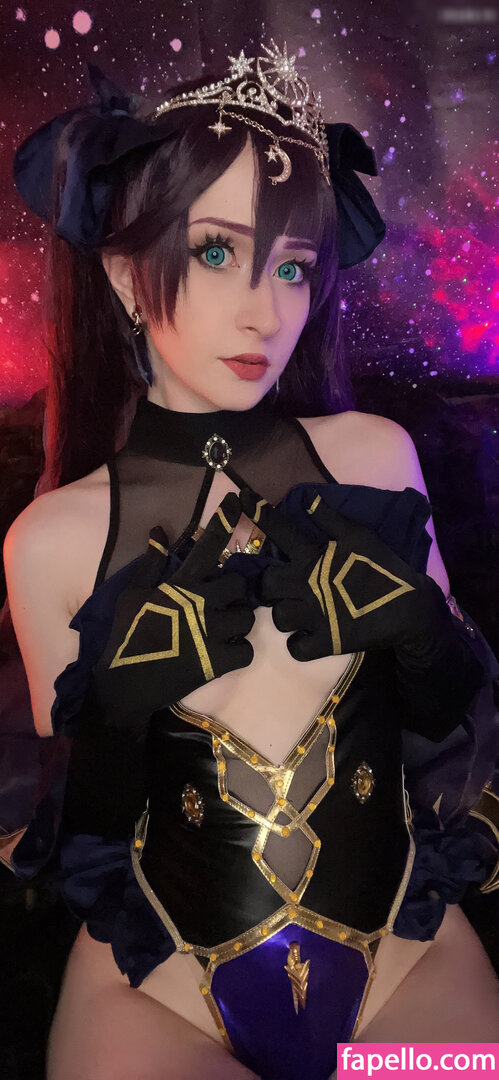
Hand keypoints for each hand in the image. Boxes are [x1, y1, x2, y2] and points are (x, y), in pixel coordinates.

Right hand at [94, 493, 253, 717]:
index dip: (224, 520)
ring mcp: (211, 632)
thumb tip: (159, 529)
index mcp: (180, 585)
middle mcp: (200, 603)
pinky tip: (225, 653)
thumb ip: (151, 563)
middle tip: (222, 604)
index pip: (208, 545)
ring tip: (222, 630)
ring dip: (238, 623)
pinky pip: (247, 649)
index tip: (237, 499)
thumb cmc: (126, 636)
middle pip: (239, 584)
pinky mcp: (218, 661)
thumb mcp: (132, 595)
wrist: (123, 684)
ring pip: (247, 617)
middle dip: (234, 593)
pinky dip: (240, 652)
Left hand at [239, 486, 449, 661]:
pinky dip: (299, 643)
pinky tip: (308, 635)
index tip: (244, 497)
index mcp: (315, 558)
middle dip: (269, 586)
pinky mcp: (324, 643)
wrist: (409, 608)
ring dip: (286, 615)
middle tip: (282, 587)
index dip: (260, 513)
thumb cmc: (383, 567)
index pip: (281, 531)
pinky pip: (294, 647)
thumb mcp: (360, 536)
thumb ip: (331, 519)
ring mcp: (315, 616)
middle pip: (266, 584)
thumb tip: (308, 498)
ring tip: (301, 612)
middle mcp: (308, 585)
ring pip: (278, 617)